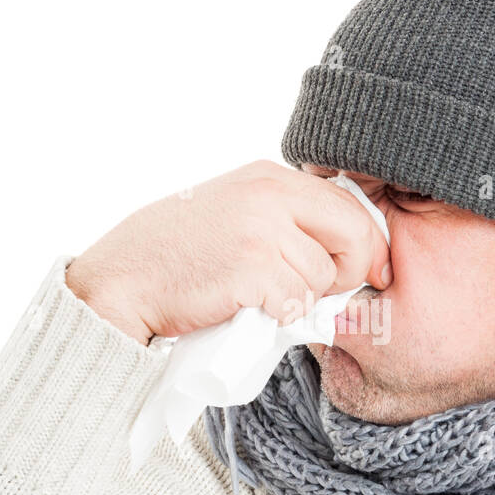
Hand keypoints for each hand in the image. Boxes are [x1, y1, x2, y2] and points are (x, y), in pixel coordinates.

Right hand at [65, 159, 391, 343]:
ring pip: (323, 278)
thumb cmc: (175, 256)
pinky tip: (248, 310)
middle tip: (315, 291)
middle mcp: (270, 194)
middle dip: (348, 272)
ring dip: (299, 300)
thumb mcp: (234, 212)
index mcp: (268, 177)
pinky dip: (279, 317)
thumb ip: (282, 218)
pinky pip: (297, 304)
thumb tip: (343, 246)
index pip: (348, 205)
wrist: (122, 281)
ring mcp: (262, 231)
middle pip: (353, 236)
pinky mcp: (253, 269)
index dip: (368, 243)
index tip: (371, 269)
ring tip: (258, 297)